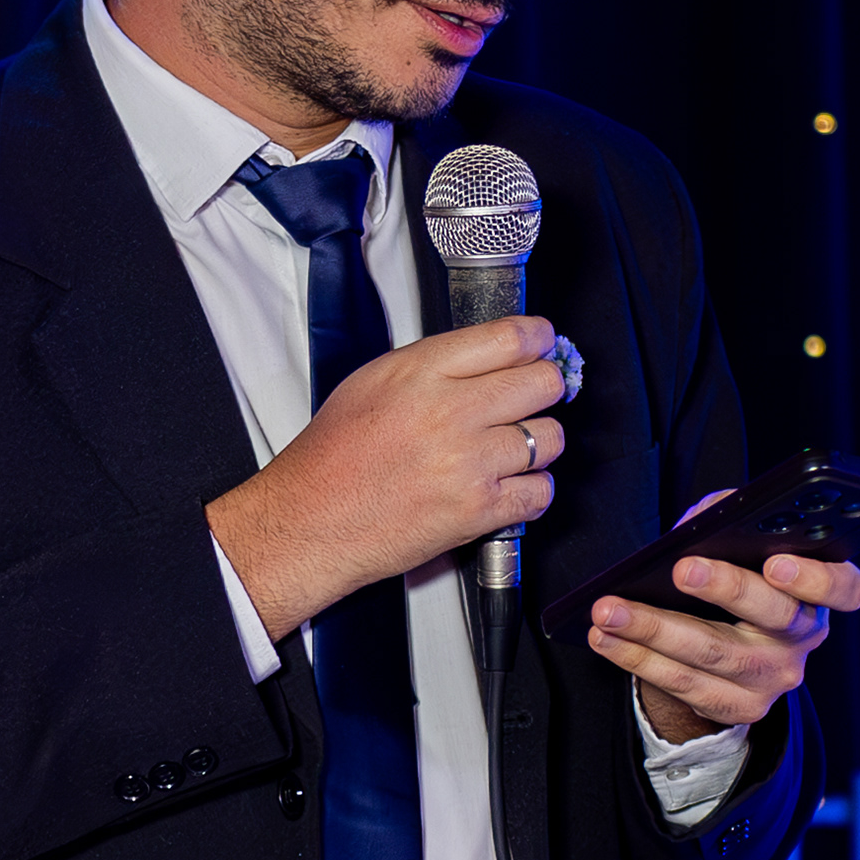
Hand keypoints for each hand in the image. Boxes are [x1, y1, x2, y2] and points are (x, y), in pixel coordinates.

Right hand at [209, 317, 569, 639]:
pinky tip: (510, 484)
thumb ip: (434, 363)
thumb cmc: (332, 458)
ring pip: (550, 438)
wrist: (310, 522)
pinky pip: (540, 492)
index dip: (539, 338)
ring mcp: (469, 463)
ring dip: (540, 442)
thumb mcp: (371, 381)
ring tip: (514, 447)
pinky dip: (533, 490)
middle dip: (546, 387)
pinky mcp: (478, 510)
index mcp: (421, 372)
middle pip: (543, 383)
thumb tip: (487, 354)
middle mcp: (450, 412)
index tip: (543, 344)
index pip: (510, 338)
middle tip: (534, 395)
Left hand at [587, 495, 859, 740]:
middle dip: (725, 589)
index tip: (775, 561)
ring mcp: (773, 678)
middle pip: (772, 617)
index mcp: (817, 592)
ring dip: (653, 628)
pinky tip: (607, 638)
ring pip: (713, 653)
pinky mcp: (738, 706)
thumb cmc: (735, 582)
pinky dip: (638, 659)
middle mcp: (803, 638)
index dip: (817, 578)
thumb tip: (706, 514)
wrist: (725, 653)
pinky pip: (684, 684)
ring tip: (609, 609)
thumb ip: (731, 523)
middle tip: (681, 568)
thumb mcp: (741, 550)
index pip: (846, 588)